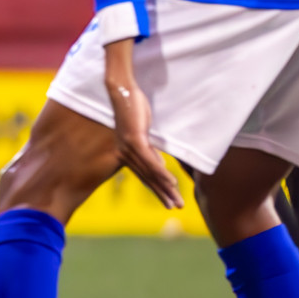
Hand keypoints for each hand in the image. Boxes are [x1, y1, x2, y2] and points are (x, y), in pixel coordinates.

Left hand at [104, 40, 182, 209]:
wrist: (122, 90)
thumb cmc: (133, 108)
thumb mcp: (143, 131)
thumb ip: (149, 148)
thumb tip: (160, 163)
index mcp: (127, 152)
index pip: (145, 175)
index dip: (157, 189)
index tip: (168, 201)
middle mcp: (125, 152)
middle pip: (147, 178)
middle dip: (162, 194)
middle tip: (174, 207)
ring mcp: (129, 147)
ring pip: (149, 173)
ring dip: (164, 188)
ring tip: (176, 200)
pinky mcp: (134, 139)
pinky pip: (149, 160)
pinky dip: (161, 172)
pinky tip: (170, 182)